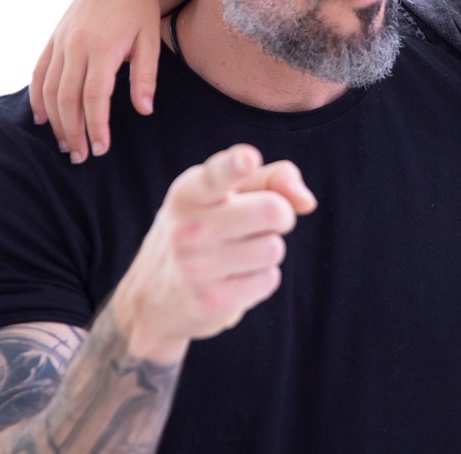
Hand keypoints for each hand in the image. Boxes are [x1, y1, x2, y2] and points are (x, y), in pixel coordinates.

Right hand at [29, 0, 195, 163]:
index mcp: (102, 48)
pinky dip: (37, 97)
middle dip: (74, 131)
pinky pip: (39, 72)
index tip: (101, 149)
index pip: (94, 97)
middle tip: (83, 157)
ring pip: (50, 89)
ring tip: (67, 144)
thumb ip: (145, 77)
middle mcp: (76, 46)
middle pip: (67, 98)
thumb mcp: (151, 42)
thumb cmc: (142, 12)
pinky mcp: (54, 38)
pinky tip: (43, 118)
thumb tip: (144, 111)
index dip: (96, 126)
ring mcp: (61, 41)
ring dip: (56, 120)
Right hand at [111, 144, 316, 362]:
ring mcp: (198, 267)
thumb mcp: (225, 195)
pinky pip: (269, 280)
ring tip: (235, 255)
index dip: (235, 165)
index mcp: (189, 192)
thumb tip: (307, 201)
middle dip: (280, 216)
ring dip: (266, 251)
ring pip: (274, 248)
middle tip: (258, 224)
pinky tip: (232, 280)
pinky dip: (260, 279)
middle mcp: (189, 227)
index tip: (247, 159)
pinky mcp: (213, 301)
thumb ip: (270, 179)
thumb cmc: (204, 229)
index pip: (216, 175)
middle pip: (273, 210)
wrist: (152, 298)